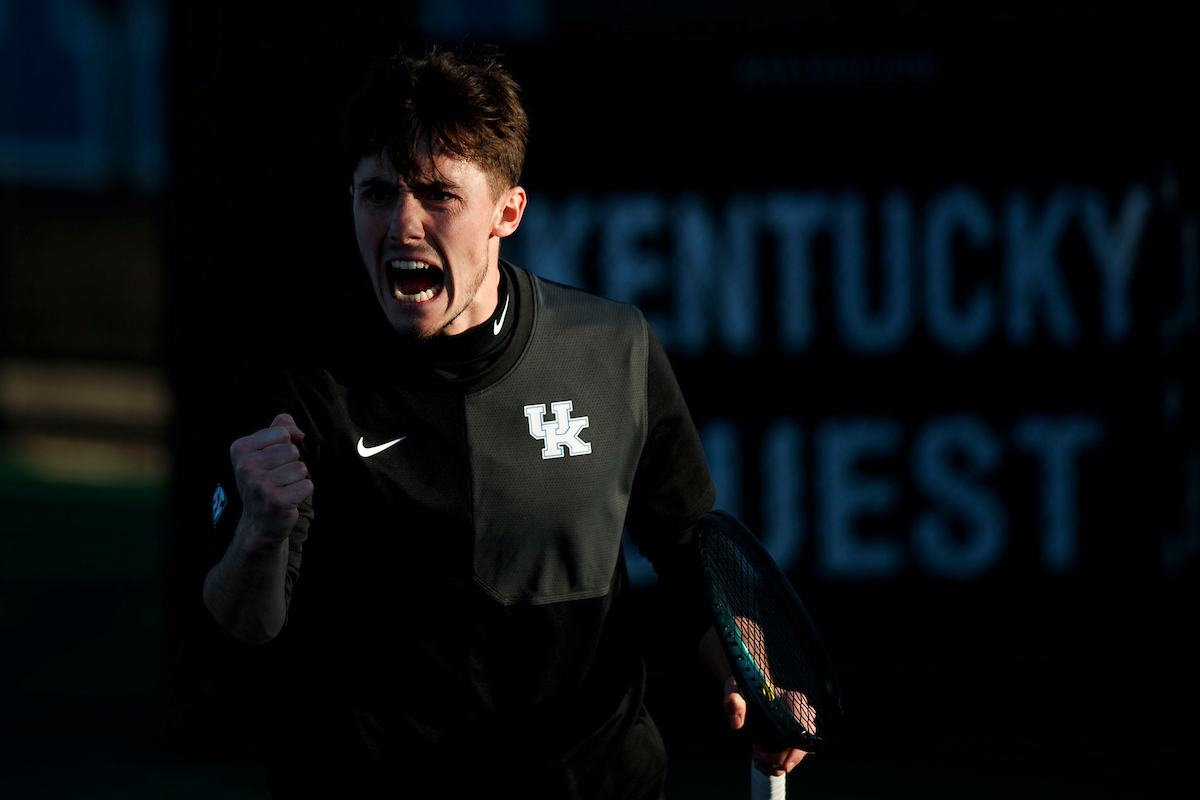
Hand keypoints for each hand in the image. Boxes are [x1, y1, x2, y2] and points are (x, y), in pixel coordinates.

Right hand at [230, 413, 312, 544]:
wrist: (259, 521)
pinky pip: (307, 485)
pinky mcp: (276, 501)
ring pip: (300, 467)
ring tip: (282, 488)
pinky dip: (302, 492)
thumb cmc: (265, 480)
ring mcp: (259, 485)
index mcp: (240, 448)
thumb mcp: (264, 450)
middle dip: (291, 463)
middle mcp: (246, 466)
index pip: (281, 432)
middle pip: (292, 450)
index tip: (271, 461)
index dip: (284, 445)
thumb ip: (279, 428)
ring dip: (297, 478)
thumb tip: (298, 431)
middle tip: (277, 478)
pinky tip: (287, 499)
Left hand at [723, 677, 806, 776]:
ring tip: (757, 753)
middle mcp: (804, 715)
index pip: (801, 732)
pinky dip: (775, 764)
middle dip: (775, 759)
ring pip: (793, 758)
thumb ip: (732, 700)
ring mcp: (802, 728)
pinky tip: (761, 756)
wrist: (755, 688)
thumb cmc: (748, 687)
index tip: (770, 758)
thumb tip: (736, 722)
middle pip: (798, 750)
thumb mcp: (735, 688)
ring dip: (773, 763)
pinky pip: (790, 759)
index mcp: (794, 700)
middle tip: (756, 753)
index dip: (790, 752)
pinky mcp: (797, 737)